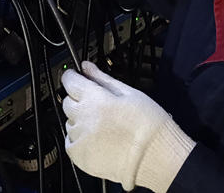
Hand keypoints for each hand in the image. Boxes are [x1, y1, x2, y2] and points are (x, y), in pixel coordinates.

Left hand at [61, 61, 194, 192]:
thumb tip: (87, 67)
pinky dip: (79, 139)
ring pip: (70, 122)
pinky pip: (70, 142)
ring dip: (79, 120)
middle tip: (96, 104)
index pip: (69, 81)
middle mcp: (84, 118)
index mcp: (95, 99)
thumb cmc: (147, 124)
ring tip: (102, 125)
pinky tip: (96, 138)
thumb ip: (102, 78)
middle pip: (68, 101)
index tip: (76, 77)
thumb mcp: (128, 92)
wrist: (155, 156)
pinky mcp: (80, 157)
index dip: (73, 77)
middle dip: (78, 99)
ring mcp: (80, 138)